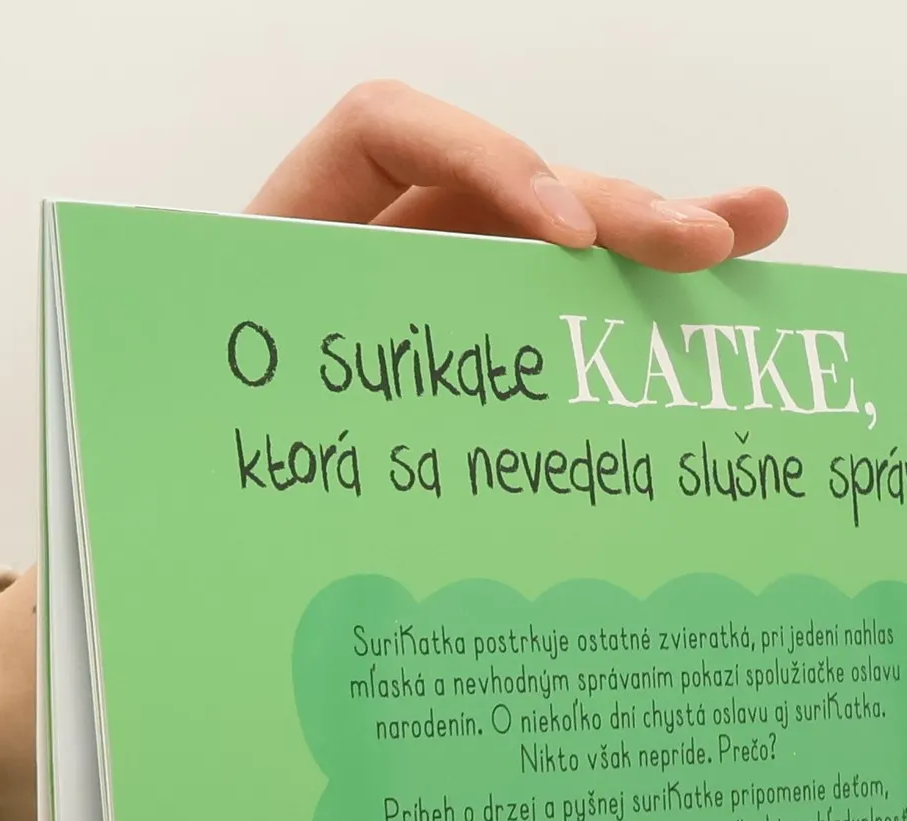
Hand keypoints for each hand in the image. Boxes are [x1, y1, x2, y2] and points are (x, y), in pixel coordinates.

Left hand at [0, 86, 788, 820]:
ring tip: (754, 228)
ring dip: (659, 236)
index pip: (382, 136)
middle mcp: (369, 270)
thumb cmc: (152, 538)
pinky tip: (734, 279)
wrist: (157, 597)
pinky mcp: (483, 380)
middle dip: (610, 206)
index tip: (556, 239)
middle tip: (699, 242)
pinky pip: (565, 328)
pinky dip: (641, 308)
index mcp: (284, 258)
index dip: (478, 158)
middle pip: (504, 192)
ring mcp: (435, 324)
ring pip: (557, 256)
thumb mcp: (169, 482)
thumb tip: (266, 454)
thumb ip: (211, 452)